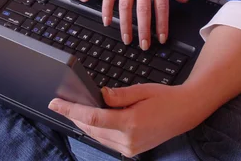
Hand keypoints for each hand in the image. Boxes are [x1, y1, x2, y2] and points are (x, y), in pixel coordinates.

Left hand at [49, 83, 201, 156]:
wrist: (184, 113)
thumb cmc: (165, 98)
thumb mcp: (141, 90)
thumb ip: (118, 95)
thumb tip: (99, 95)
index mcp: (130, 123)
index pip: (92, 118)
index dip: (71, 110)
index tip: (56, 103)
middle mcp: (128, 140)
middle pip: (91, 129)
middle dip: (73, 117)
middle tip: (61, 103)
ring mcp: (129, 148)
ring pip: (97, 137)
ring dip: (83, 124)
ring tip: (72, 110)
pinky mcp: (131, 151)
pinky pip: (106, 141)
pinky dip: (96, 130)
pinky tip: (91, 119)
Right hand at [102, 0, 187, 48]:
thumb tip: (183, 0)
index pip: (162, 6)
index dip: (162, 25)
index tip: (162, 38)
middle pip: (143, 10)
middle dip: (144, 31)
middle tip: (144, 45)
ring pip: (126, 6)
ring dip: (126, 25)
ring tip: (127, 39)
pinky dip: (107, 9)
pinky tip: (107, 21)